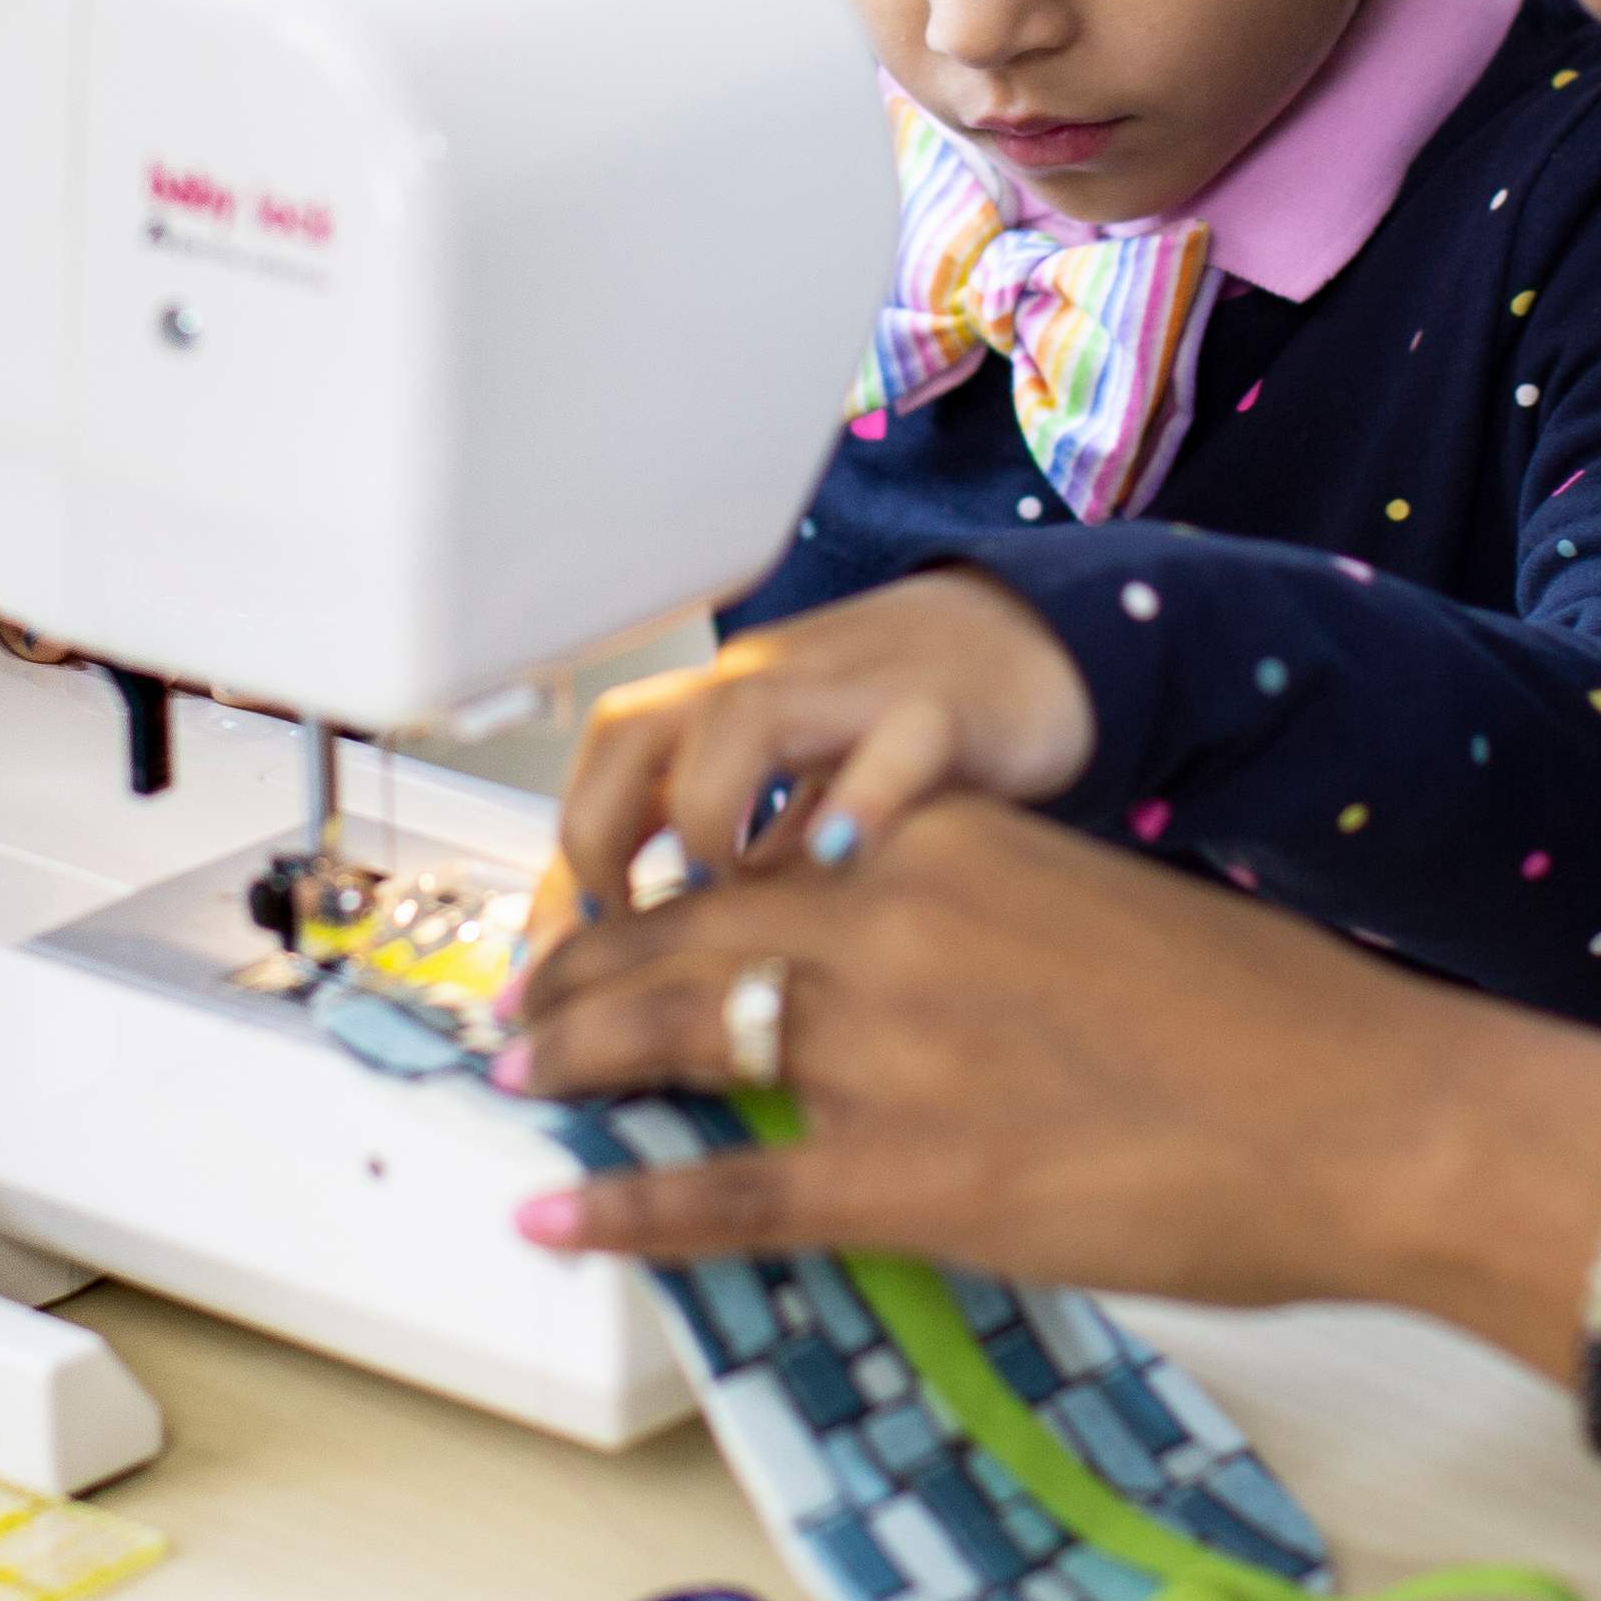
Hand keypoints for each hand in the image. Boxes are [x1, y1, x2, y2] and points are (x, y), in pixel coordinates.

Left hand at [503, 790, 1600, 1333]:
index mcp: (947, 839)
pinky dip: (622, 1204)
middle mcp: (894, 916)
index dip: (665, 896)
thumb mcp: (1100, 910)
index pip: (758, 856)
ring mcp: (888, 1048)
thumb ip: (983, 915)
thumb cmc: (1272, 1029)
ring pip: (678, 1039)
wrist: (1372, 1114)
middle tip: (521, 997)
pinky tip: (550, 1209)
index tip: (617, 914)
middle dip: (584, 969)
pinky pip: (725, 1192)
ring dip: (574, 1056)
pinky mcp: (907, 1175)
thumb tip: (913, 965)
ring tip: (513, 1070)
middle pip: (685, 932)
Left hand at [552, 568, 1098, 907]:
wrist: (1033, 642)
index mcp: (724, 709)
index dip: (569, 853)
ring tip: (722, 894)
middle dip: (602, 833)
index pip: (607, 761)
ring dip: (706, 814)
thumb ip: (731, 855)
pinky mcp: (944, 712)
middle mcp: (769, 686)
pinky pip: (894, 744)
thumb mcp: (797, 789)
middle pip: (637, 728)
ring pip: (740, 720)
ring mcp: (853, 693)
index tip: (567, 948)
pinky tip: (843, 856)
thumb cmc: (901, 728)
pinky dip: (861, 798)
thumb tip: (643, 958)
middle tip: (620, 926)